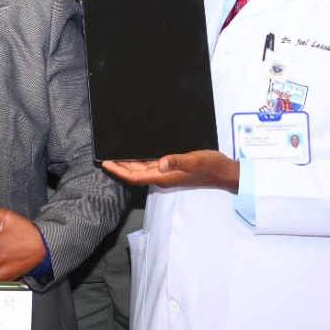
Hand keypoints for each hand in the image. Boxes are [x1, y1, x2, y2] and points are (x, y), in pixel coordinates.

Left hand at [103, 150, 239, 190]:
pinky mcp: (172, 168)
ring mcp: (167, 173)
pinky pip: (151, 165)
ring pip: (142, 169)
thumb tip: (161, 163)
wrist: (224, 171)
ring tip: (116, 154)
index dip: (119, 171)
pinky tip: (137, 152)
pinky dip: (141, 160)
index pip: (135, 176)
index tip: (105, 164)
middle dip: (119, 167)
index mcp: (163, 177)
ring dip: (128, 163)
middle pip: (135, 173)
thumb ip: (178, 161)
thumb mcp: (195, 161)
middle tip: (105, 156)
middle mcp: (162, 176)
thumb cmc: (210, 166)